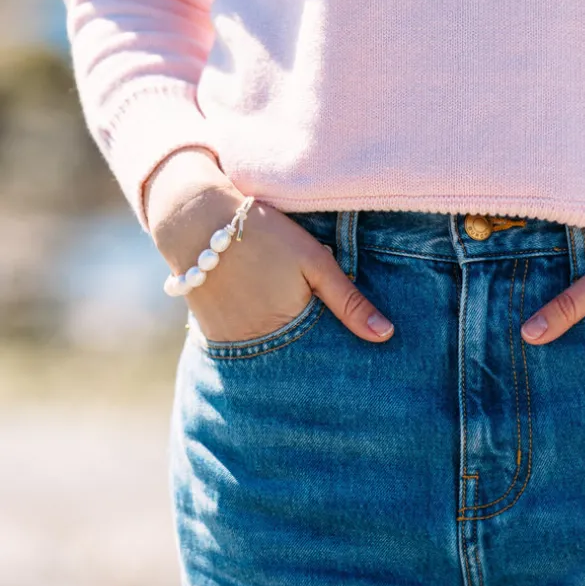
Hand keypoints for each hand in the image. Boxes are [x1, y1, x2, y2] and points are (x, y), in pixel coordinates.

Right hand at [144, 149, 394, 344]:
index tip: (354, 363)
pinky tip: (265, 325)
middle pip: (293, 364)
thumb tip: (386, 335)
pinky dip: (257, 343)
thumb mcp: (315, 261)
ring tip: (292, 334)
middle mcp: (255, 347)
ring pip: (267, 360)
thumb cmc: (265, 235)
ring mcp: (229, 345)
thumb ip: (349, 301)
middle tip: (324, 351)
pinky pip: (241, 350)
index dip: (337, 361)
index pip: (321, 363)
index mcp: (287, 330)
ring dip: (283, 354)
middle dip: (311, 362)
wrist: (198, 220)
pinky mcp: (211, 337)